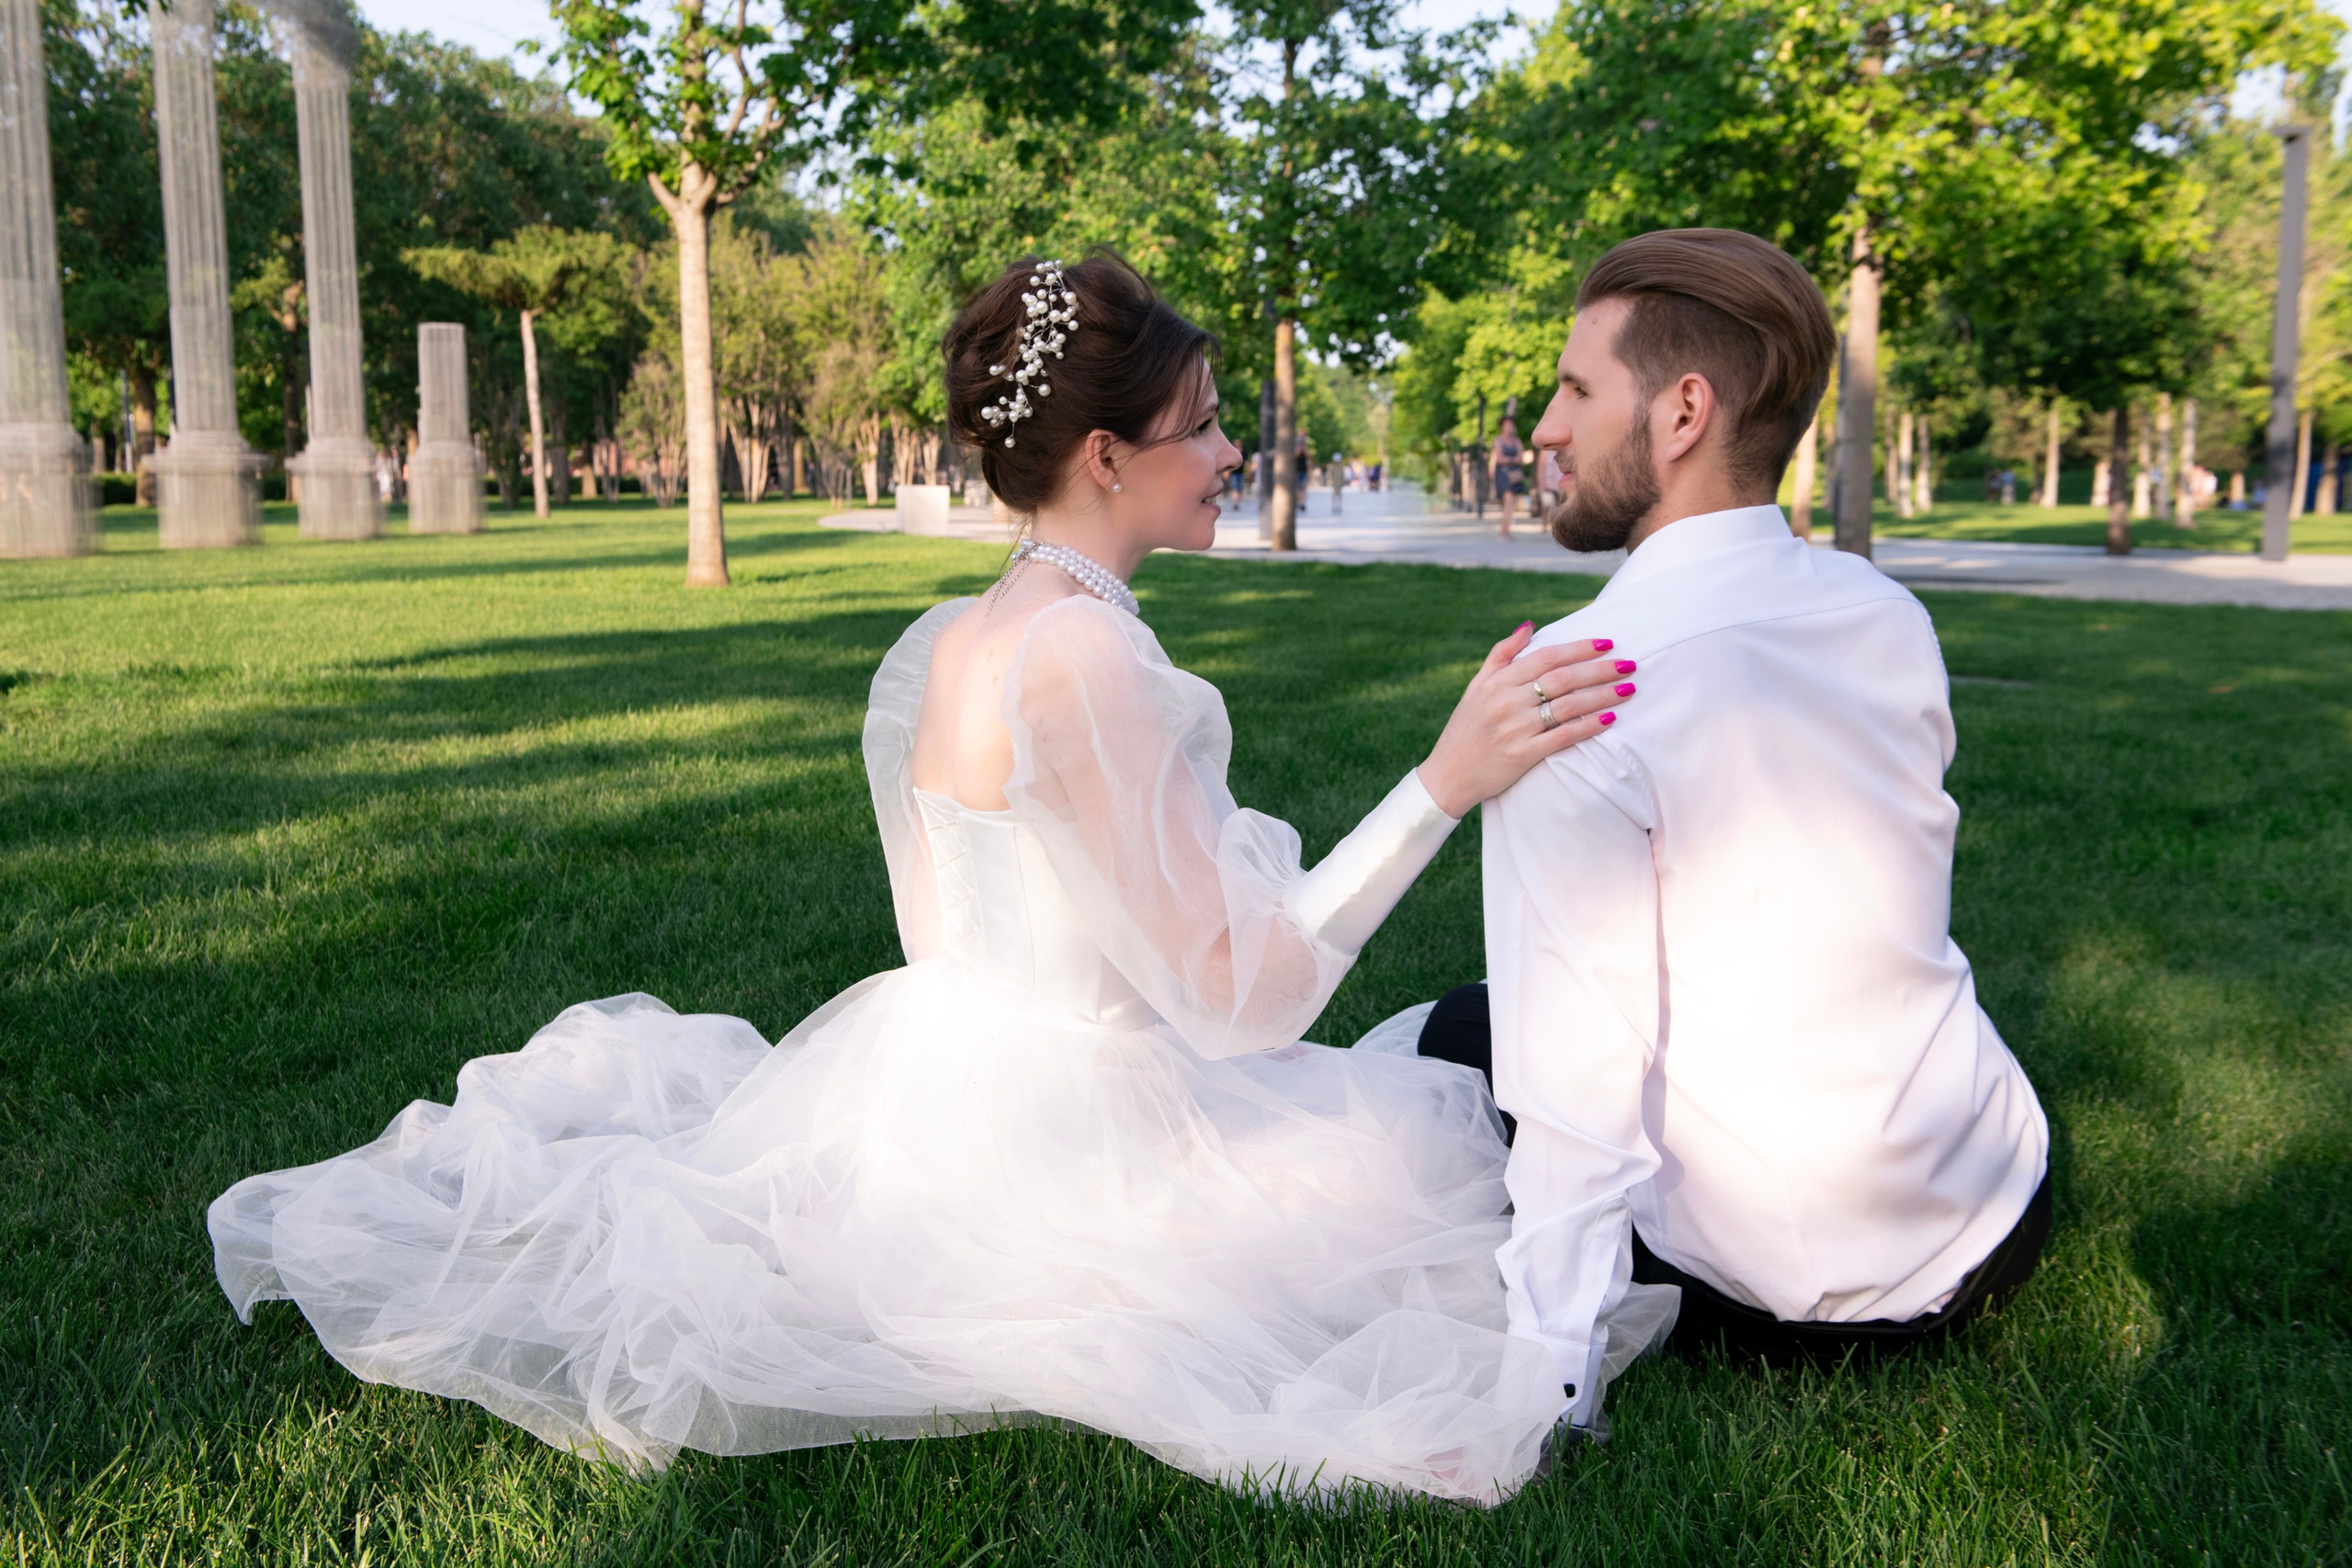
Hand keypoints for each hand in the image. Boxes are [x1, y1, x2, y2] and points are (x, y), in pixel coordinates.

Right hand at [1417, 623, 1634, 817]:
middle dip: (1600, 670)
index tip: (1607, 643)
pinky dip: (1588, 727)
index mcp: (1497, 681)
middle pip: (1563, 679)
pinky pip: (1563, 737)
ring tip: (1628, 689)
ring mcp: (1515, 729)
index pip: (1546, 657)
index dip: (1579, 648)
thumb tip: (1530, 626)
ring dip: (1601, 696)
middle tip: (1630, 664)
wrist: (1448, 775)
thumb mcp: (1477, 685)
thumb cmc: (1466, 727)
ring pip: (1568, 706)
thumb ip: (1502, 654)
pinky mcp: (1523, 755)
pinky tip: (1609, 719)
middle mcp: (1507, 702)